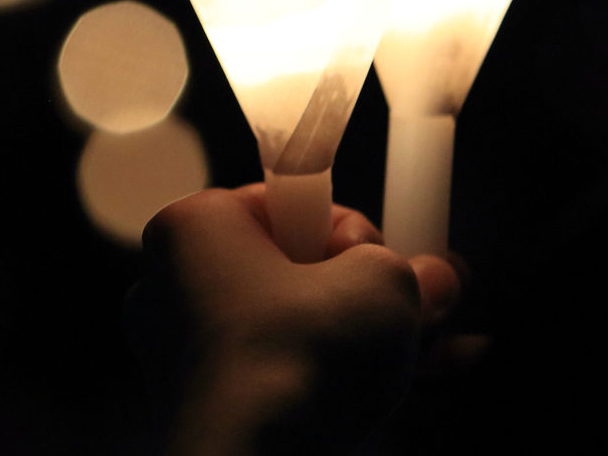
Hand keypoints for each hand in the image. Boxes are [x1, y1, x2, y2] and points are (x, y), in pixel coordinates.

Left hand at [127, 183, 460, 455]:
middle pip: (289, 271)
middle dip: (360, 296)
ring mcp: (174, 350)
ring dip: (352, 342)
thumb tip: (439, 277)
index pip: (289, 202)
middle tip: (412, 313)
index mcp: (195, 226)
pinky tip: (381, 393)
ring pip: (285, 330)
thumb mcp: (385, 287)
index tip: (388, 260)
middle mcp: (168, 283)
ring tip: (421, 356)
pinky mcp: (194, 405)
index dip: (352, 233)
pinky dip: (319, 383)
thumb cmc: (298, 361)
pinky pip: (270, 377)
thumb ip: (415, 272)